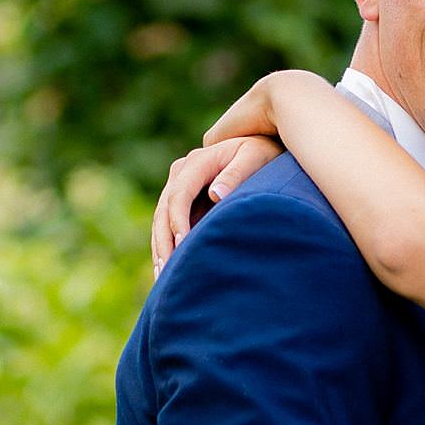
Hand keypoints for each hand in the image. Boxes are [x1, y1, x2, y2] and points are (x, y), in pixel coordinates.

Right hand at [151, 140, 281, 269]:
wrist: (262, 147)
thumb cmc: (263, 153)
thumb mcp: (255, 158)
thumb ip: (236, 174)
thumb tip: (215, 195)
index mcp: (197, 162)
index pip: (179, 195)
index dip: (178, 222)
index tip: (183, 246)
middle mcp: (182, 172)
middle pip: (164, 210)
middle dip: (164, 241)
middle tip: (166, 270)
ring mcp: (179, 185)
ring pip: (161, 220)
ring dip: (161, 247)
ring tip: (162, 276)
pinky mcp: (184, 200)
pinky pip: (169, 224)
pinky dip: (167, 245)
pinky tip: (167, 268)